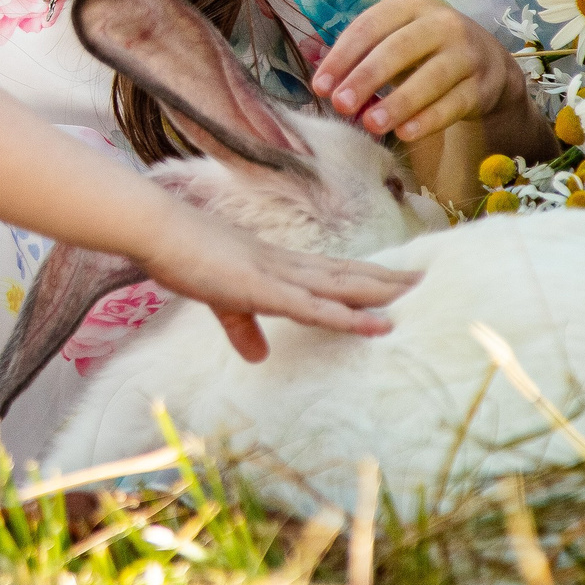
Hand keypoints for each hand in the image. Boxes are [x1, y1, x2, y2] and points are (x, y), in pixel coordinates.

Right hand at [138, 225, 418, 361]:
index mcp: (274, 265)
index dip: (364, 276)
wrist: (157, 230)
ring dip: (380, 292)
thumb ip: (241, 326)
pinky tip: (378, 323)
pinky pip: (315, 308)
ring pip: (339, 286)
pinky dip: (349, 317)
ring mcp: (277, 274)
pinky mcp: (263, 288)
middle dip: (386, 280)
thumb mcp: (217, 299)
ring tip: (417, 294)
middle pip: (345, 274)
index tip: (397, 279)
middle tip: (427, 280)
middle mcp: (285, 265)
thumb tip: (257, 354)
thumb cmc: (182, 255)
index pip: (329, 271)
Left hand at [311, 0, 530, 144]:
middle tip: (340, 105)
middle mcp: (442, 23)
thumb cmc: (424, 49)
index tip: (320, 86)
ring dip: (398, 103)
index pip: (369, 27)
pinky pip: (454, 103)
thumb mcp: (394, 38)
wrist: (487, 63)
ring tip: (370, 124)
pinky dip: (429, 119)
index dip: (342, 56)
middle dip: (366, 78)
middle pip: (398, 49)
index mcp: (410, 5)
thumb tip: (318, 73)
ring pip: (430, 78)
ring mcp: (466, 53)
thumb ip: (359, 52)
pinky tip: (406, 133)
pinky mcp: (482, 85)